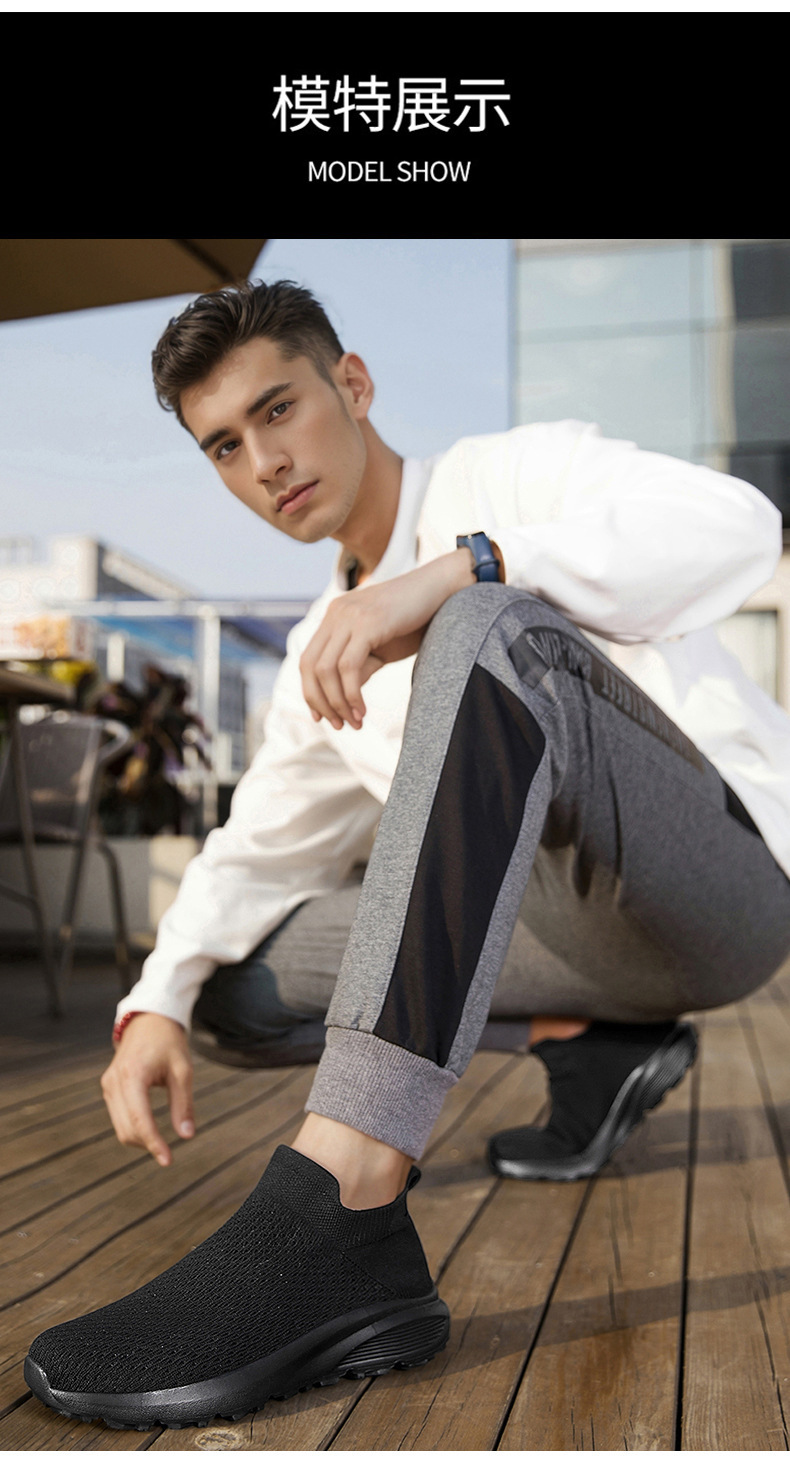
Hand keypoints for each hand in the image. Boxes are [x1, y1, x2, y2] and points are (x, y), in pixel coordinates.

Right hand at [100, 1013, 193, 1166]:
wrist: (148, 1020)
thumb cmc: (168, 1043)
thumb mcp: (183, 1070)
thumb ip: (183, 1104)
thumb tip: (186, 1136)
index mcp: (133, 1075)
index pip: (140, 1120)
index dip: (153, 1143)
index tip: (168, 1161)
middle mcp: (114, 1082)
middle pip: (127, 1129)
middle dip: (148, 1144)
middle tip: (169, 1152)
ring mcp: (108, 1085)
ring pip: (120, 1127)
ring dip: (140, 1139)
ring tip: (161, 1141)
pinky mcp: (108, 1087)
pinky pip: (118, 1117)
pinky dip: (133, 1128)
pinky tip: (150, 1128)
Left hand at [300, 549, 475, 730]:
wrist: (442, 589)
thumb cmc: (416, 620)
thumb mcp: (381, 647)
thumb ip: (360, 666)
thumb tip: (345, 697)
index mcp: (335, 616)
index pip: (308, 660)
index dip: (311, 692)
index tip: (322, 716)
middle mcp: (336, 613)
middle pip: (309, 666)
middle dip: (321, 702)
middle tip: (339, 726)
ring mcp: (349, 616)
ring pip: (326, 670)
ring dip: (337, 703)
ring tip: (354, 722)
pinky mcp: (367, 623)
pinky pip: (348, 667)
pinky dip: (352, 694)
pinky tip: (362, 710)